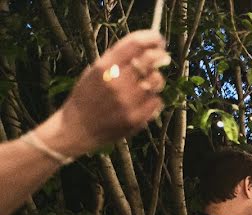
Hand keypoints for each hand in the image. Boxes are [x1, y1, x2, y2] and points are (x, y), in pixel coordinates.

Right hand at [40, 31, 168, 157]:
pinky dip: (153, 100)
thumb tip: (147, 47)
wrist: (77, 129)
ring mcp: (127, 102)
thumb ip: (118, 60)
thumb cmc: (87, 97)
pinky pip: (156, 101)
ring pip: (156, 81)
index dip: (151, 38)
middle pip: (150, 60)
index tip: (158, 39)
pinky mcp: (136, 119)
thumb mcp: (95, 72)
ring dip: (156, 79)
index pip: (134, 44)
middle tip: (163, 57)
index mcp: (103, 67)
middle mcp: (116, 82)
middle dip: (160, 55)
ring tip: (147, 83)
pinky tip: (141, 102)